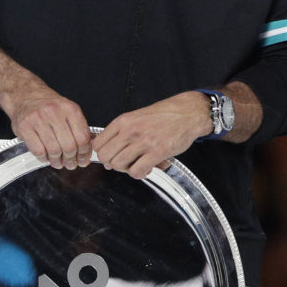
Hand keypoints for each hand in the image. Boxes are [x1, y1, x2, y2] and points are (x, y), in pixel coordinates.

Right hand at [8, 81, 91, 169]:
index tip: (84, 159)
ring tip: (59, 162)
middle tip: (71, 164)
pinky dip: (44, 158)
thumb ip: (78, 127)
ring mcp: (38, 119)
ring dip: (57, 161)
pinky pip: (38, 150)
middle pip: (69, 146)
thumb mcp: (68, 110)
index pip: (82, 137)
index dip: (84, 153)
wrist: (26, 94)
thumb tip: (89, 147)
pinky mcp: (25, 127)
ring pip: (54, 150)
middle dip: (71, 160)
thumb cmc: (48, 105)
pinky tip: (46, 157)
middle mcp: (55, 112)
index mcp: (70, 109)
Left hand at [92, 91, 212, 178]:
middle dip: (113, 163)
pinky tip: (147, 168)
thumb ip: (123, 131)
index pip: (98, 143)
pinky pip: (137, 171)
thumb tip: (110, 150)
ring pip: (118, 165)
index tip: (111, 156)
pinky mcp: (157, 152)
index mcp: (124, 120)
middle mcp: (131, 130)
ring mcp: (144, 141)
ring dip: (126, 169)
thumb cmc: (165, 114)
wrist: (189, 112)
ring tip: (137, 165)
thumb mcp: (138, 116)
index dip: (103, 153)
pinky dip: (139, 174)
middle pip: (105, 157)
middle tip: (125, 162)